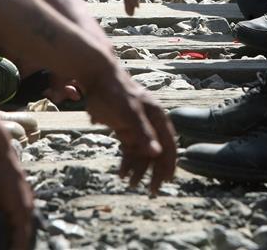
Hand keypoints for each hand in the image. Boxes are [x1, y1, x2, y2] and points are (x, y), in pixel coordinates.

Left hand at [83, 68, 176, 193]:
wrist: (96, 76)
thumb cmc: (114, 92)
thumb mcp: (129, 112)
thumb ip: (143, 133)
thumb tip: (156, 153)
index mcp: (156, 116)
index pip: (168, 143)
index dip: (170, 162)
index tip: (167, 180)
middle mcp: (149, 121)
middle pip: (156, 151)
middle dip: (154, 171)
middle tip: (150, 191)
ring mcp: (136, 124)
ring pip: (142, 152)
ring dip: (138, 168)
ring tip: (129, 183)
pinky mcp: (124, 126)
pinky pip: (129, 148)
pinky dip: (127, 160)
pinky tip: (121, 172)